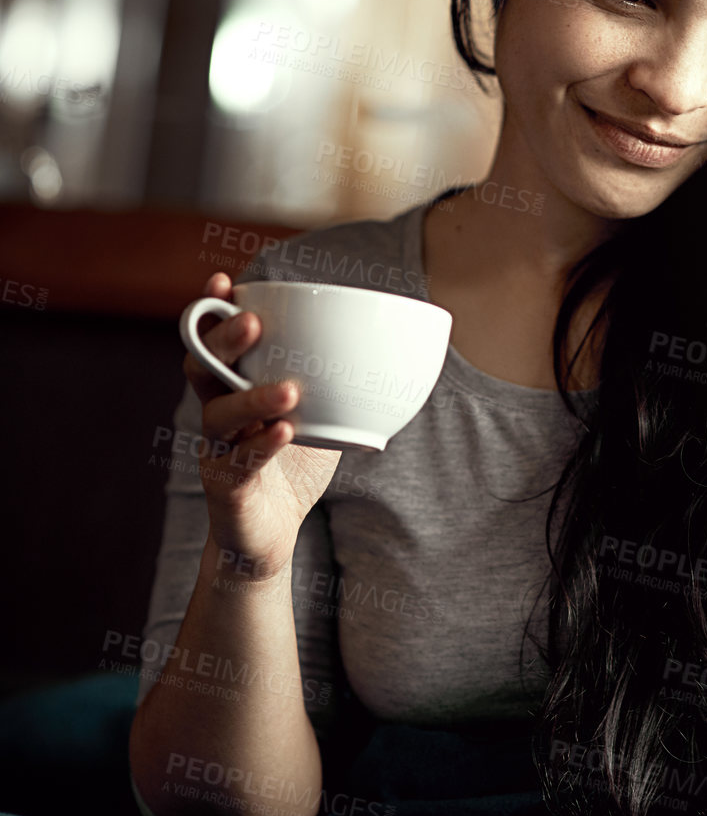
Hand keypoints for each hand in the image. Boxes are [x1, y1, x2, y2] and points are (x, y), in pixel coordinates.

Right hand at [183, 272, 340, 577]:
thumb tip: (394, 347)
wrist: (268, 535)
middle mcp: (217, 411)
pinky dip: (263, 444)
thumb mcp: (321, 415)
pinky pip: (239, 461)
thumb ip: (339, 383)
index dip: (213, 310)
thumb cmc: (292, 467)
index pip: (215, 341)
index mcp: (234, 386)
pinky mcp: (225, 486)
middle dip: (225, 340)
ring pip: (218, 415)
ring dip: (252, 398)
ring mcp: (216, 449)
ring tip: (290, 389)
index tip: (224, 280)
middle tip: (254, 323)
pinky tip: (286, 431)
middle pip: (204, 366)